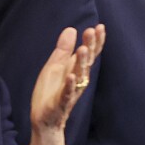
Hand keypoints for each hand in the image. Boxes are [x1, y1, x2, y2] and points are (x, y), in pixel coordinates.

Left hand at [24, 24, 104, 144]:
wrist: (44, 118)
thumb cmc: (51, 91)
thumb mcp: (54, 66)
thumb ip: (63, 49)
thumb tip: (72, 29)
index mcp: (76, 69)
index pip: (90, 53)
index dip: (96, 41)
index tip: (100, 26)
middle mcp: (78, 79)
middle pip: (86, 61)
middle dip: (90, 46)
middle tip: (91, 31)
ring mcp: (71, 91)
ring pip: (79, 75)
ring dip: (81, 62)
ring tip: (82, 49)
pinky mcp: (61, 102)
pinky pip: (67, 94)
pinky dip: (70, 85)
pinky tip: (72, 76)